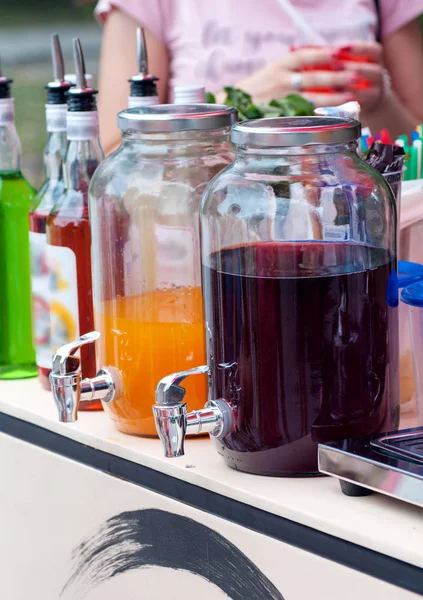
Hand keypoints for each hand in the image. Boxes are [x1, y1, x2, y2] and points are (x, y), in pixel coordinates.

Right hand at [233, 46, 357, 104]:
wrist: (232, 108)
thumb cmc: (255, 91)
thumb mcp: (271, 73)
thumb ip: (293, 68)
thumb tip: (322, 60)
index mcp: (278, 67)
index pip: (303, 56)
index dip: (323, 54)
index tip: (340, 53)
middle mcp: (279, 82)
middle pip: (313, 77)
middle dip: (337, 77)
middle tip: (356, 76)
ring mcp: (280, 101)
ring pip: (312, 98)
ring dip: (334, 97)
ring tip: (352, 96)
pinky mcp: (280, 118)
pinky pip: (304, 116)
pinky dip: (320, 114)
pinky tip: (335, 114)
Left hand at [326, 42, 384, 113]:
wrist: (365, 96)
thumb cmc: (351, 72)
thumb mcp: (350, 60)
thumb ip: (338, 55)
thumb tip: (319, 50)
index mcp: (376, 57)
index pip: (374, 49)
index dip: (358, 48)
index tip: (341, 48)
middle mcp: (379, 73)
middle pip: (372, 69)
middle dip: (352, 67)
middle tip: (334, 66)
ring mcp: (376, 89)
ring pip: (367, 87)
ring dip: (349, 85)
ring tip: (332, 83)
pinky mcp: (368, 103)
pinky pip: (359, 101)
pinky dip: (346, 98)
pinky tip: (334, 96)